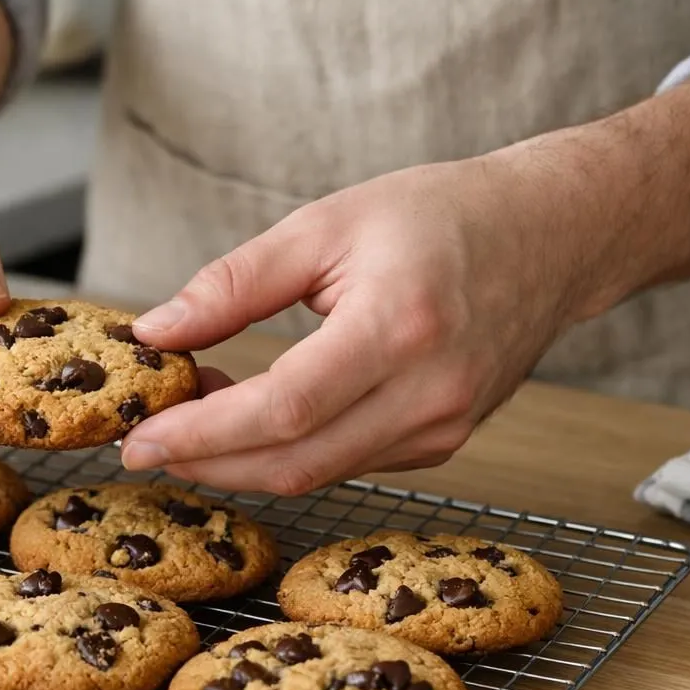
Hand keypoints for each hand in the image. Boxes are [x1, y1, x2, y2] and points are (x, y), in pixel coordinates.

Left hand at [117, 154, 593, 493]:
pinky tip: (252, 418)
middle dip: (207, 463)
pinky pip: (347, 463)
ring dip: (242, 459)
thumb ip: (234, 283)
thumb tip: (156, 331)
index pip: (282, 408)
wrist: (550, 235)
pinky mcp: (443, 443)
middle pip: (295, 462)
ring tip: (192, 415)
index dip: (202, 434)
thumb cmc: (441, 216)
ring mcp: (444, 428)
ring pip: (317, 472)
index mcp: (399, 327)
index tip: (139, 439)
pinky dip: (289, 451)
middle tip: (145, 443)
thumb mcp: (325, 224)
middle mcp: (430, 393)